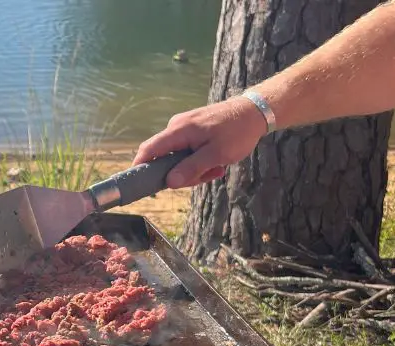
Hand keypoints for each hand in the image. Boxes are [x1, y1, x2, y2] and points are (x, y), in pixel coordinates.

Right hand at [132, 96, 267, 188]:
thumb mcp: (216, 155)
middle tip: (205, 178)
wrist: (254, 112)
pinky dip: (200, 161)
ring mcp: (184, 129)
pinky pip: (188, 152)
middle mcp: (177, 128)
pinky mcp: (193, 131)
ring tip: (217, 169)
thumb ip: (191, 168)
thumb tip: (170, 182)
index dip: (140, 167)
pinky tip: (217, 163)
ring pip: (178, 159)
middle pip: (164, 159)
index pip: (149, 149)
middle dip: (182, 174)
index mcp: (179, 131)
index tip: (139, 184)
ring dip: (195, 170)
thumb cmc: (236, 132)